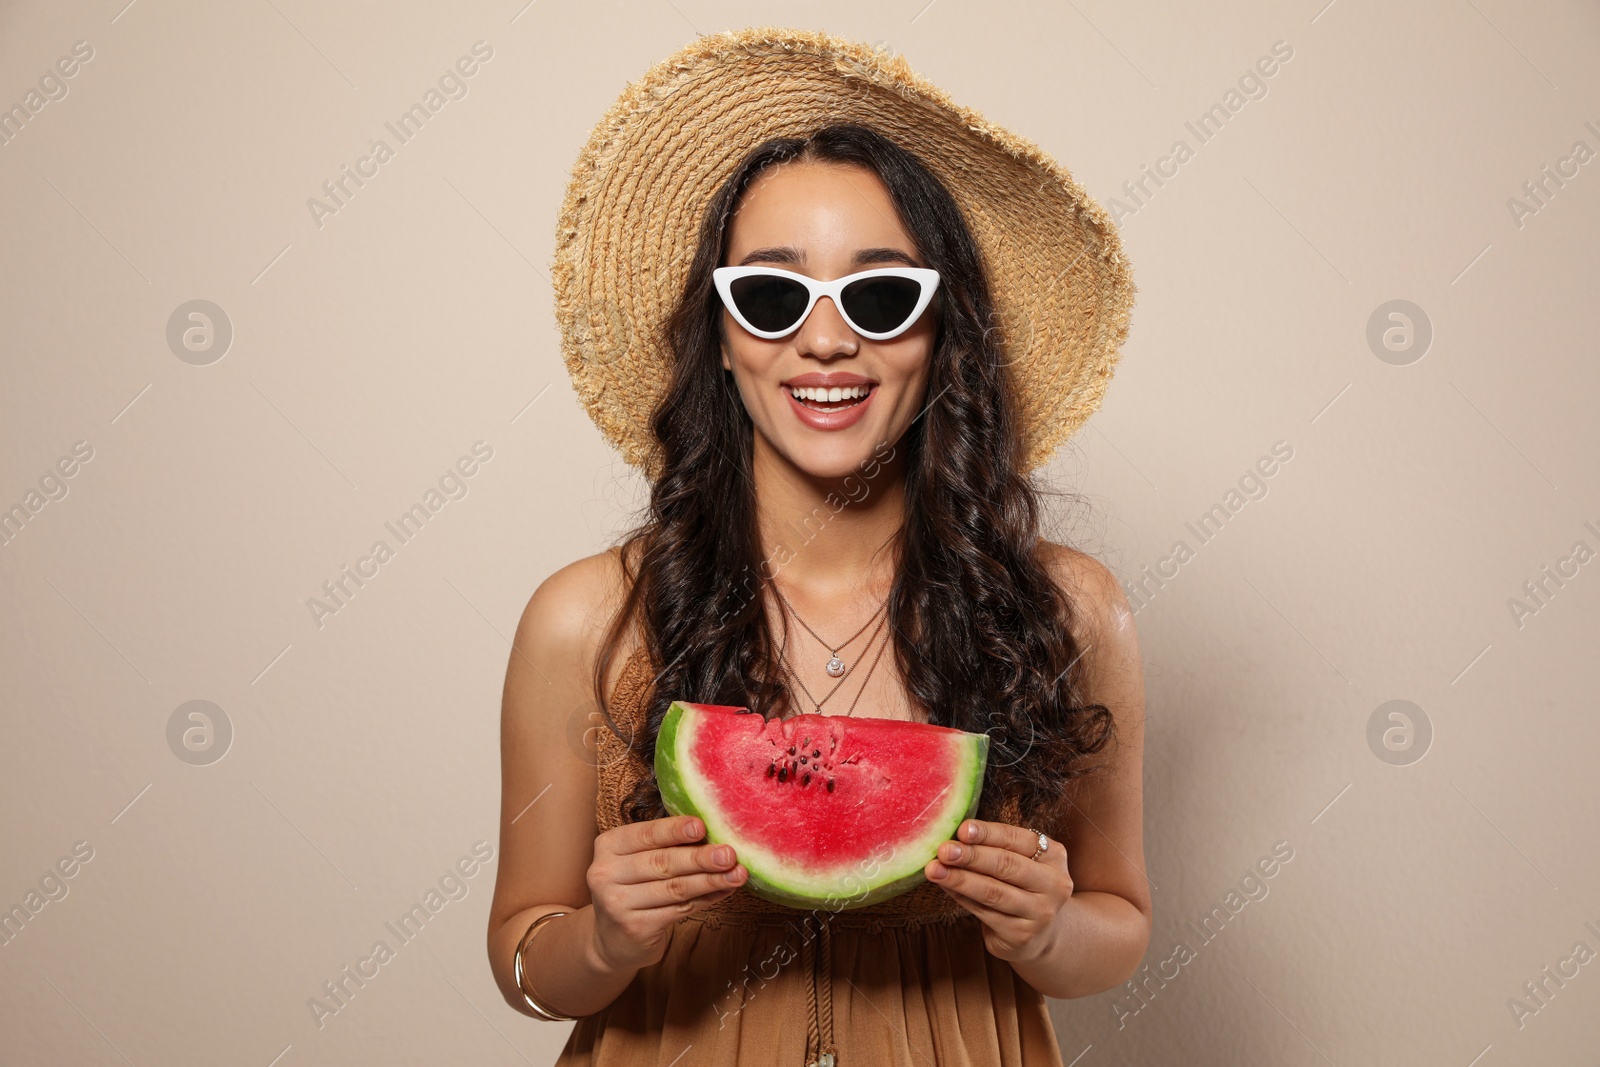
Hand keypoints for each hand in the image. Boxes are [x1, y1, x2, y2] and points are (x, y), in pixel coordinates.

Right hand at [587, 814, 746, 972]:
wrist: (612, 939)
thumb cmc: (633, 888)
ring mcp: (617, 903)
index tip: (702, 826)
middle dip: (700, 858)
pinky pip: (679, 910)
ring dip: (710, 880)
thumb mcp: (636, 861)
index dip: (674, 830)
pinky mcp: (635, 928)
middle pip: (662, 863)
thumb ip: (664, 846)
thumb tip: (712, 832)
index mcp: (608, 846)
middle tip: (728, 854)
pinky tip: (724, 891)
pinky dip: (706, 899)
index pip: (645, 834)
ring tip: (737, 874)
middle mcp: (606, 873)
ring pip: (674, 888)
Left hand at [924, 819, 1071, 963]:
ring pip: (993, 892)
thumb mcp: (1021, 861)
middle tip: (944, 850)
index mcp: (1054, 856)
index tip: (962, 829)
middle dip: (971, 856)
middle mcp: (1054, 884)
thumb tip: (955, 835)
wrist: (1041, 934)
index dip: (989, 833)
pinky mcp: (1022, 936)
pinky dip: (961, 897)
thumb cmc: (1022, 886)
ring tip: (935, 869)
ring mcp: (1040, 913)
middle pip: (1007, 865)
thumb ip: (996, 846)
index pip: (1018, 839)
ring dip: (960, 879)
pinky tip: (945, 887)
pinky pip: (984, 913)